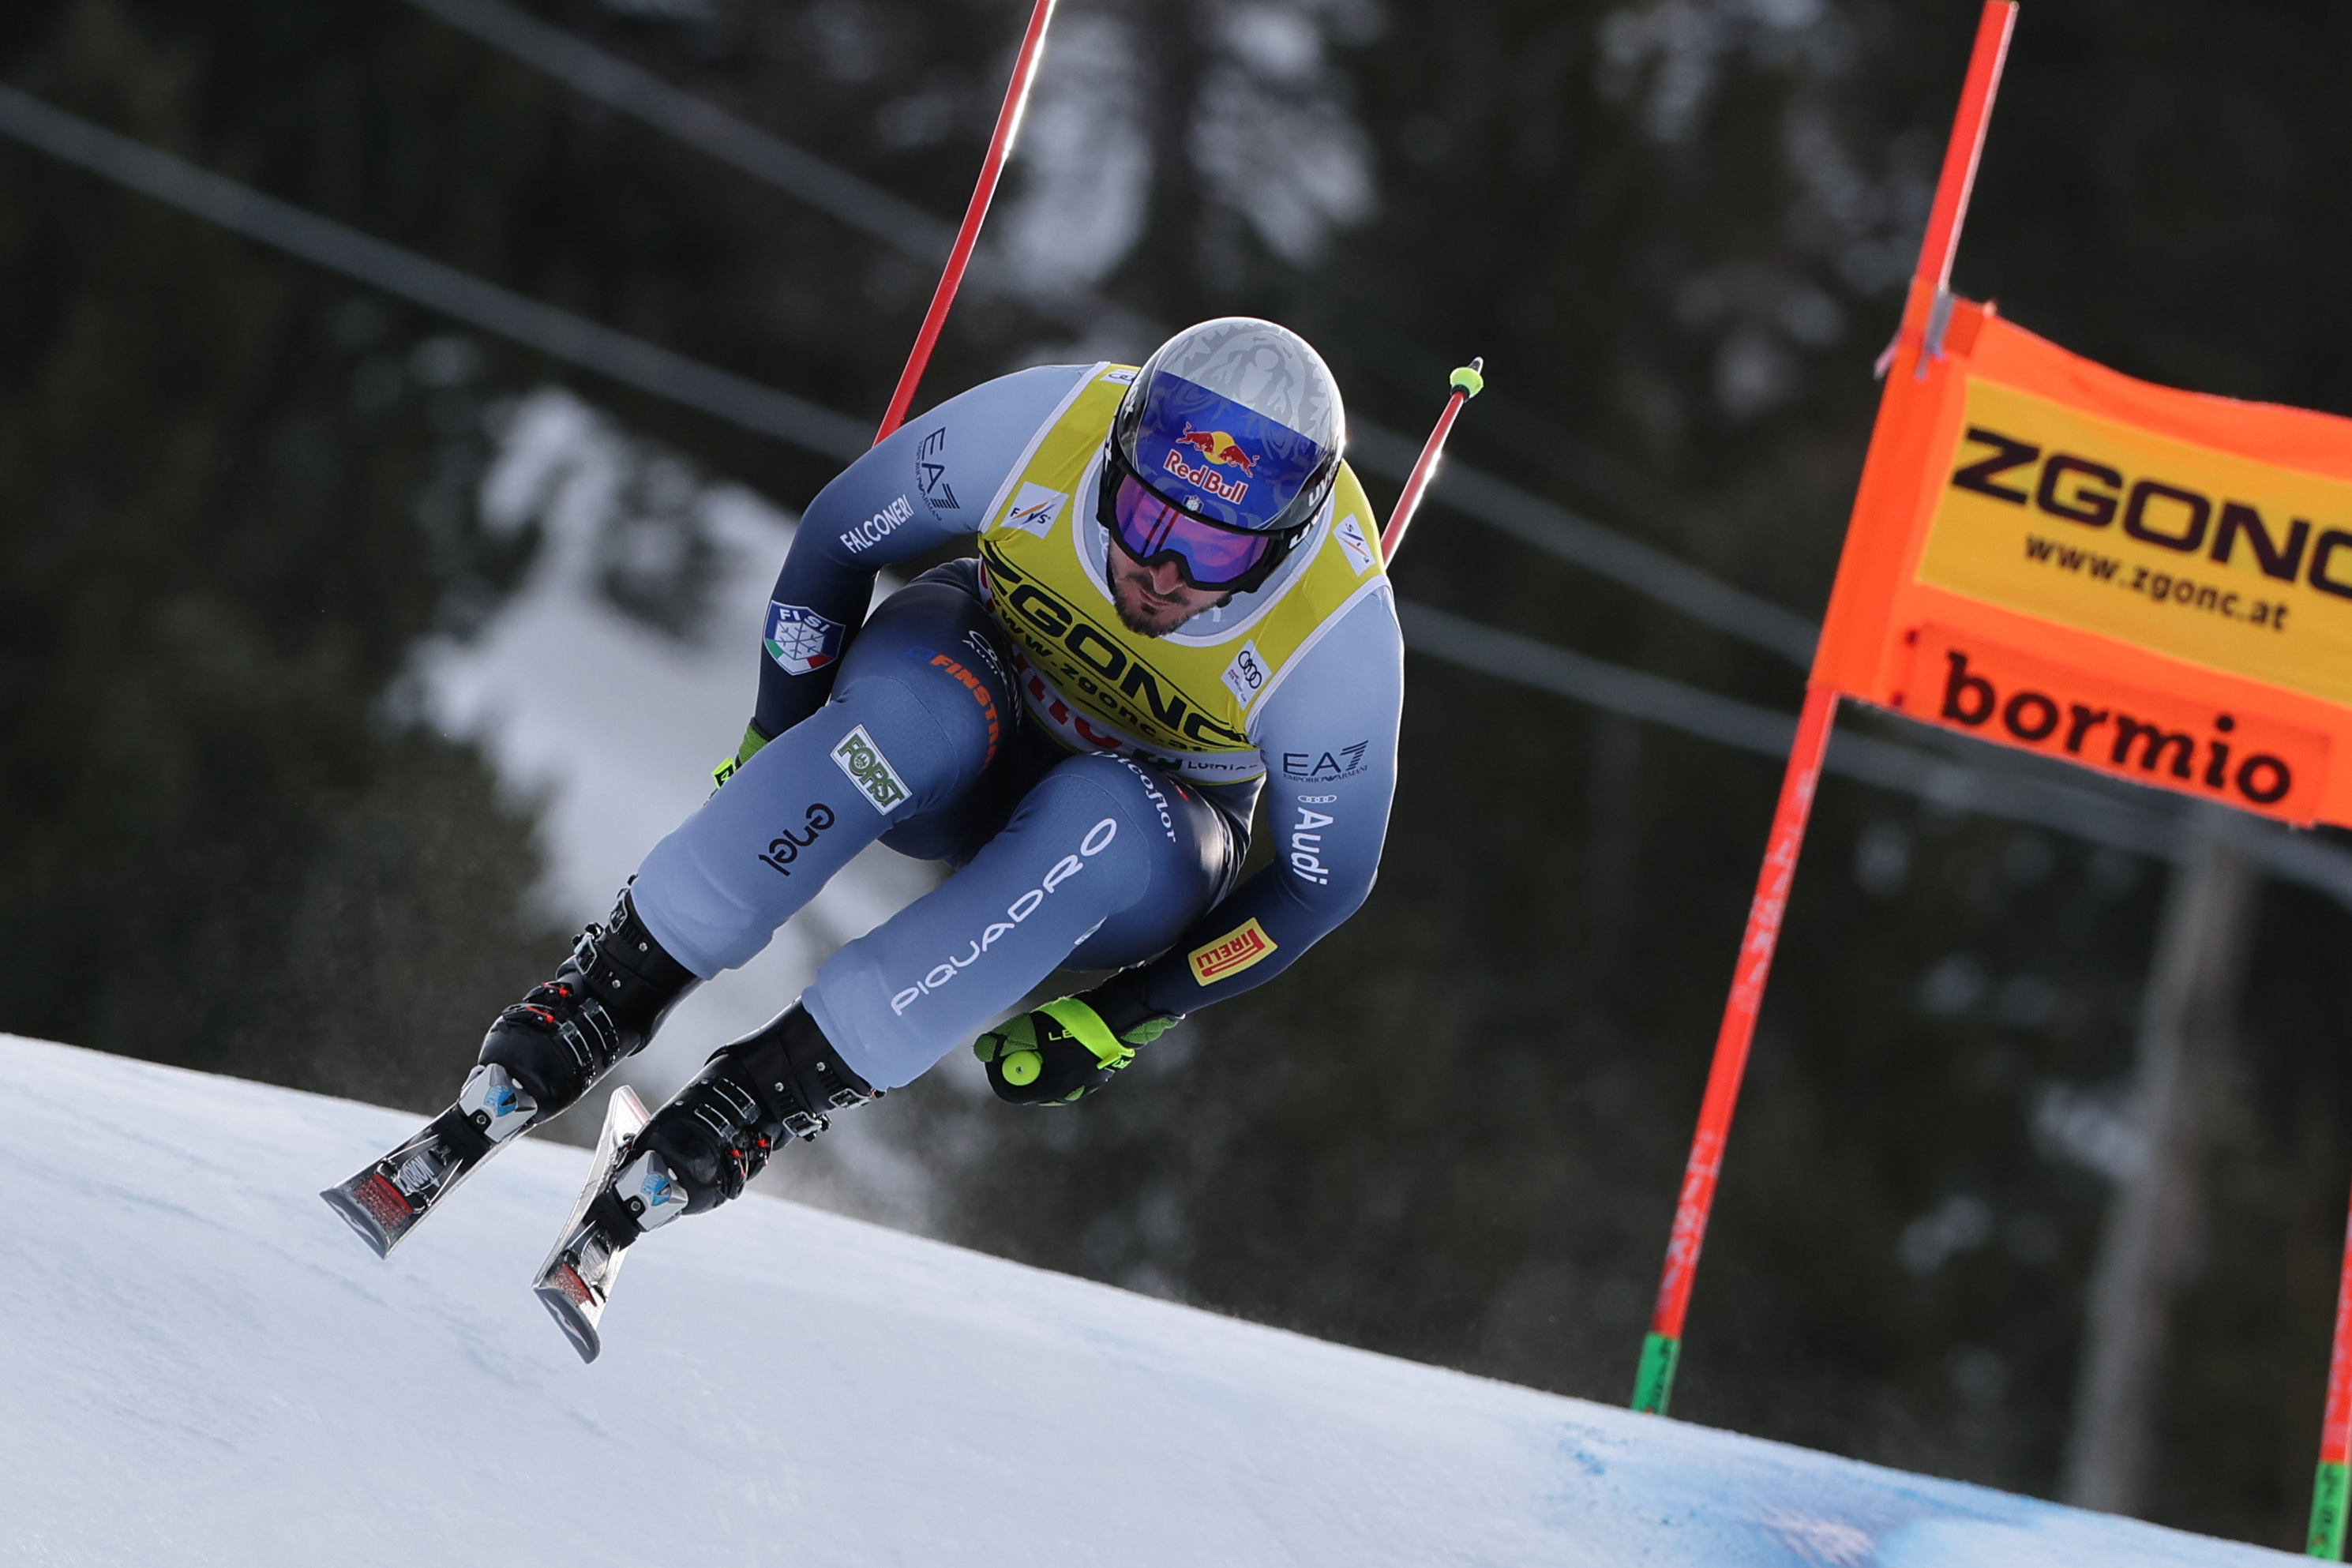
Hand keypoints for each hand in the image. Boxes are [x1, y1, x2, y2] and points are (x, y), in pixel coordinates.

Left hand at [972, 995, 1174, 1105]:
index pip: (1011, 1091)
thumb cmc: (1077, 1024)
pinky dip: (1055, 1052)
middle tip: (1015, 1036)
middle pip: (1028, 1082)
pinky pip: (1063, 1066)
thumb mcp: (1037, 1028)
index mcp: (1052, 1088)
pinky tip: (1063, 1032)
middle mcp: (1067, 1092)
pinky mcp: (1093, 1070)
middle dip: (1017, 1059)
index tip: (992, 1052)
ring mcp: (1083, 1082)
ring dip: (1037, 1053)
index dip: (997, 1071)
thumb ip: (1009, 1040)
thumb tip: (983, 1048)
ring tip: (1044, 1028)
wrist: (1120, 1016)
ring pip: (1047, 1072)